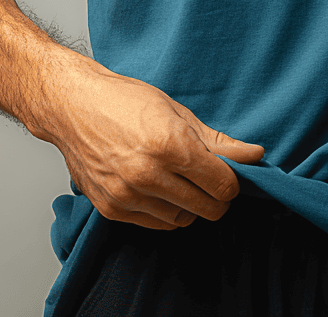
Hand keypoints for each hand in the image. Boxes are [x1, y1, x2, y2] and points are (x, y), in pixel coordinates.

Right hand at [47, 66, 265, 230]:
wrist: (72, 106)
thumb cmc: (124, 101)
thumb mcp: (178, 112)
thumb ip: (218, 141)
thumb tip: (255, 156)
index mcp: (171, 145)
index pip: (223, 184)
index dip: (232, 180)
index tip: (228, 173)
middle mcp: (149, 174)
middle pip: (208, 207)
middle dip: (216, 196)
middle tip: (209, 180)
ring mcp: (128, 195)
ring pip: (183, 220)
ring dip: (190, 206)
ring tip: (180, 180)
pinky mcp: (112, 209)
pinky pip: (156, 224)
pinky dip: (165, 212)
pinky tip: (160, 189)